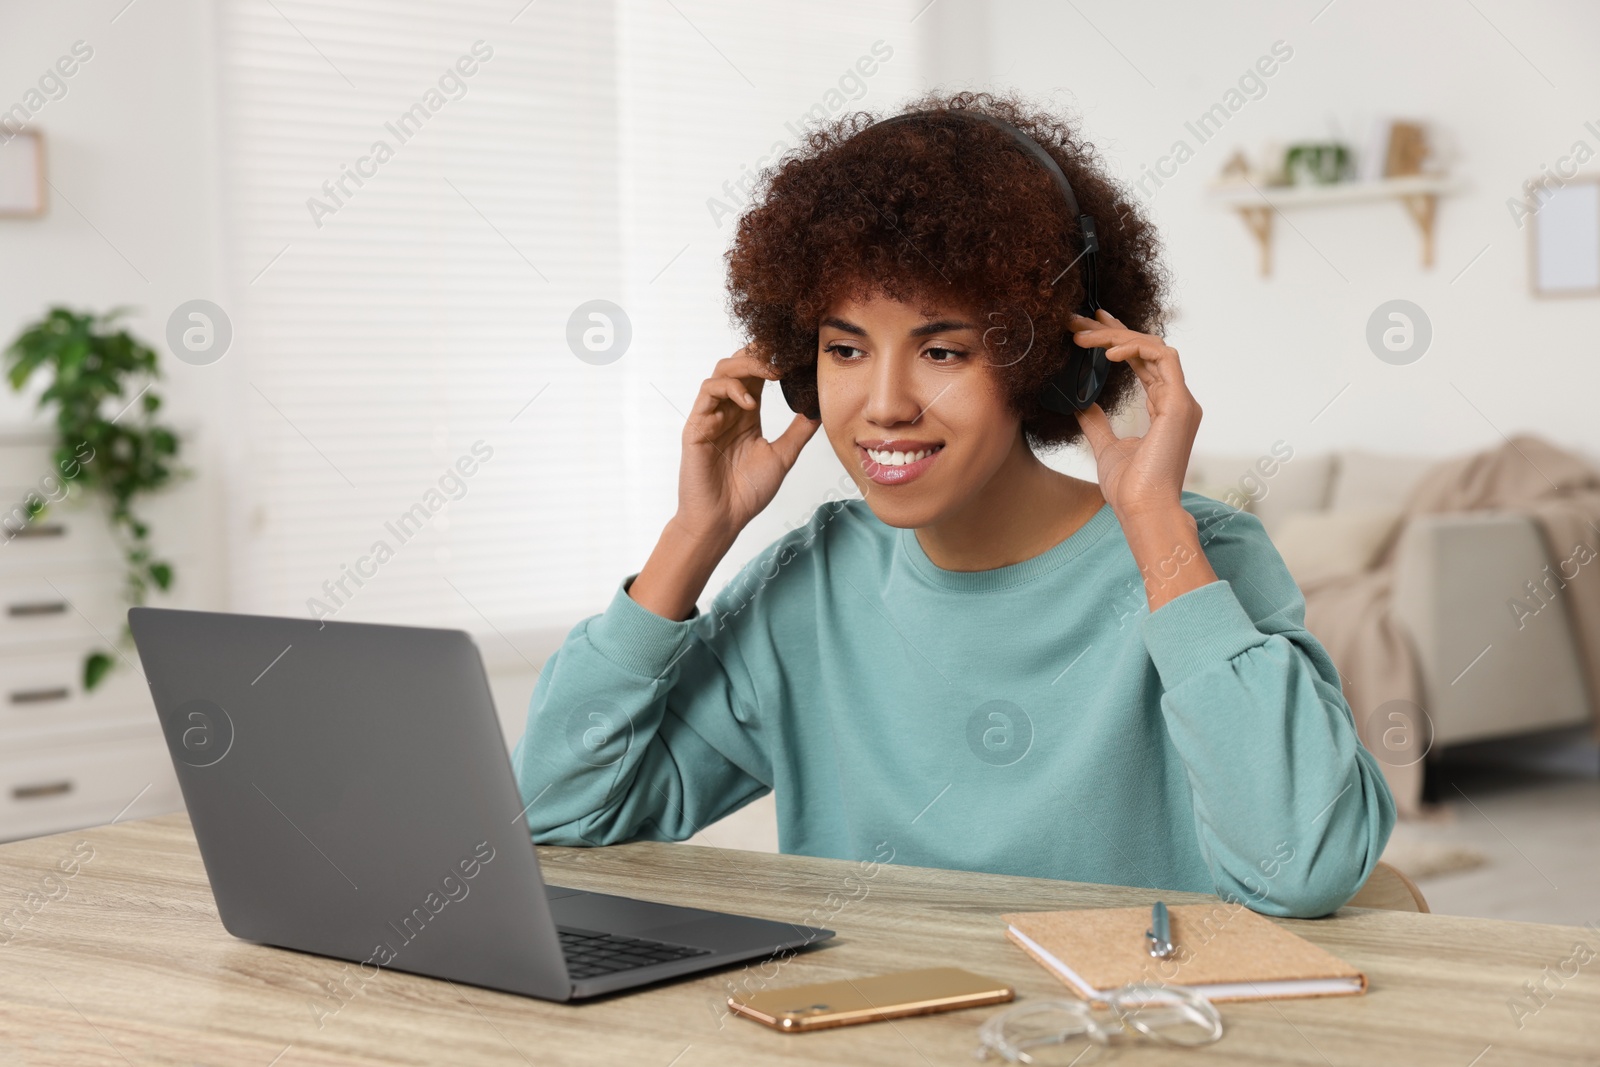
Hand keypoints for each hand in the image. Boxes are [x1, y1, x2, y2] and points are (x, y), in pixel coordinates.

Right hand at [675, 346, 820, 544]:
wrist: (723, 519)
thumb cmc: (747, 492)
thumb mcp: (782, 456)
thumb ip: (799, 431)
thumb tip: (820, 409)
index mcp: (746, 415)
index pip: (756, 375)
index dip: (773, 360)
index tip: (796, 356)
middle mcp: (728, 410)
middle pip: (737, 365)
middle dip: (760, 354)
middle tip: (784, 357)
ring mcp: (710, 416)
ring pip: (721, 371)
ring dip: (746, 366)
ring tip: (771, 374)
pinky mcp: (697, 425)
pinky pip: (708, 392)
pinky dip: (730, 389)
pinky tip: (750, 403)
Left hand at [1069, 310, 1201, 521]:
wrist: (1143, 509)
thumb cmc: (1130, 487)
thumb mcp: (1105, 447)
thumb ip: (1097, 422)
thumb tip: (1081, 403)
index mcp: (1164, 408)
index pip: (1142, 361)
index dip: (1118, 338)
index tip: (1091, 324)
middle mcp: (1176, 399)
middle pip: (1145, 349)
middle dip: (1111, 330)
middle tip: (1077, 320)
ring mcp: (1181, 401)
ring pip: (1153, 347)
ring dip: (1117, 337)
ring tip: (1083, 337)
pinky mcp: (1180, 404)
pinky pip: (1164, 358)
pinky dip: (1136, 349)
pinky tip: (1108, 353)